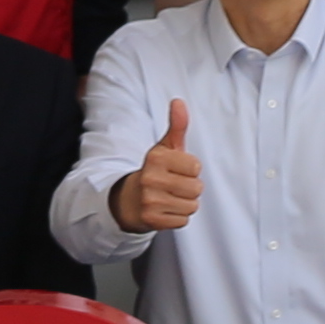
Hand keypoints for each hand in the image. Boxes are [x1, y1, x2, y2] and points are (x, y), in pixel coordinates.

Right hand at [114, 97, 201, 234]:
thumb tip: (179, 102)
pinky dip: (178, 217)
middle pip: (196, 188)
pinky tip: (165, 210)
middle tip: (174, 185)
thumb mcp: (164, 148)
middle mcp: (151, 178)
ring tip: (170, 197)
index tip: (177, 170)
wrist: (128, 200)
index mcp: (156, 158)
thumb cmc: (154, 171)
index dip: (190, 169)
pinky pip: (183, 221)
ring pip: (192, 206)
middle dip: (190, 188)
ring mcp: (150, 201)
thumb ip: (177, 126)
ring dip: (185, 203)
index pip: (196, 167)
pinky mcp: (152, 220)